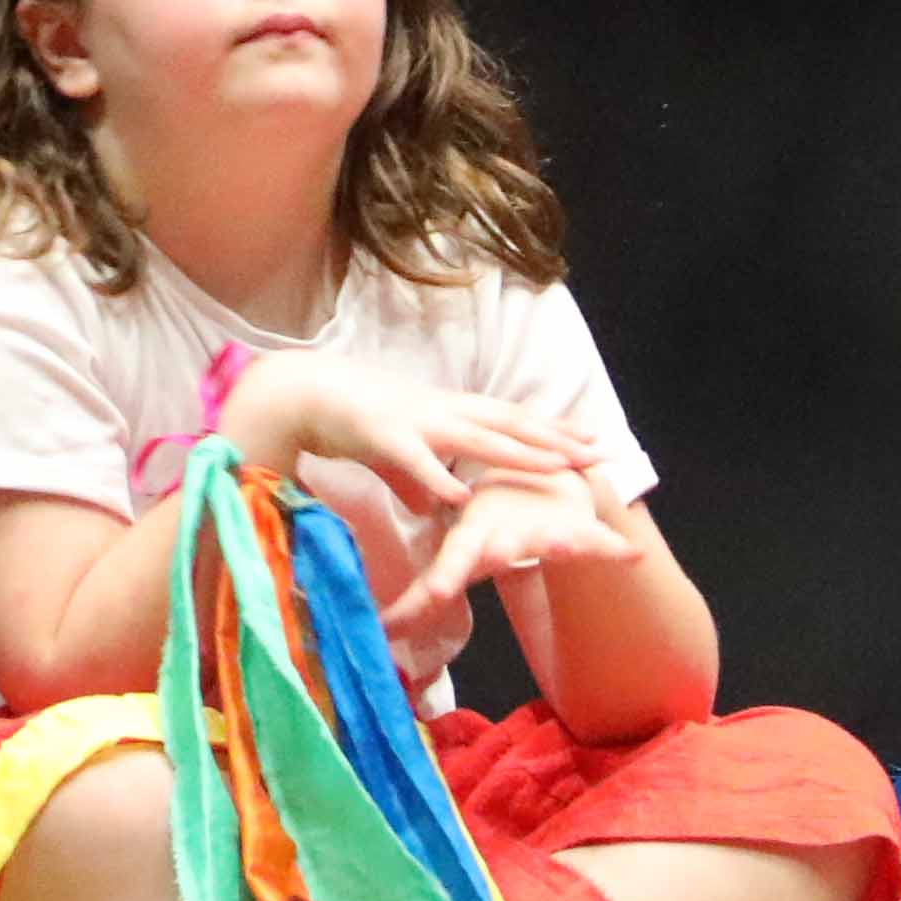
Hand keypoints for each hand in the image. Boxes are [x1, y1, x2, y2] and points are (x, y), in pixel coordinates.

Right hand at [223, 353, 598, 532]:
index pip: (510, 418)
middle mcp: (441, 411)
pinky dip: (438, 478)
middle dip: (554, 438)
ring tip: (557, 466)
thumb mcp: (395, 455)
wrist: (303, 393)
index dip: (550, 429)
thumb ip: (418, 481)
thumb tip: (436, 507)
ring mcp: (416, 422)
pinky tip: (461, 496)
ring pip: (476, 438)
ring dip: (518, 453)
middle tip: (598, 451)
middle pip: (508, 424)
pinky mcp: (382, 437)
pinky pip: (415, 461)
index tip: (589, 438)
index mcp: (447, 411)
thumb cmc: (351, 421)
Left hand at [412, 467, 643, 618]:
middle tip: (466, 576)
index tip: (389, 626)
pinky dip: (611, 549)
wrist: (537, 478)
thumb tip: (382, 630)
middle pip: (487, 552)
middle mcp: (501, 534)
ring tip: (573, 548)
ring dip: (559, 546)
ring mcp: (539, 530)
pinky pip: (596, 540)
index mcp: (468, 541)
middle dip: (475, 565)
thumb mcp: (455, 556)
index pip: (439, 573)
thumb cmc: (489, 527)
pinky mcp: (574, 529)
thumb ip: (423, 599)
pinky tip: (631, 556)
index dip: (419, 596)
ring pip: (548, 540)